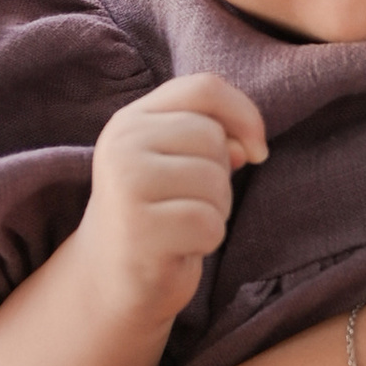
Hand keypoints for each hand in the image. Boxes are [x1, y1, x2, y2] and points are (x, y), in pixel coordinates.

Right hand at [79, 73, 266, 321]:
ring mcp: (126, 184)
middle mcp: (122, 144)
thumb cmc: (156, 214)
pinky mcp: (138, 228)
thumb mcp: (177, 165)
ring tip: (181, 224)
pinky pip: (208, 223)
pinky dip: (207, 240)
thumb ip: (211, 140)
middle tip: (190, 203)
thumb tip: (248, 145)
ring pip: (214, 181)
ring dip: (215, 211)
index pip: (204, 88)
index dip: (244, 114)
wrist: (109, 278)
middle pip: (212, 138)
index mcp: (131, 120)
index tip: (256, 149)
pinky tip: (179, 247)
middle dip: (221, 176)